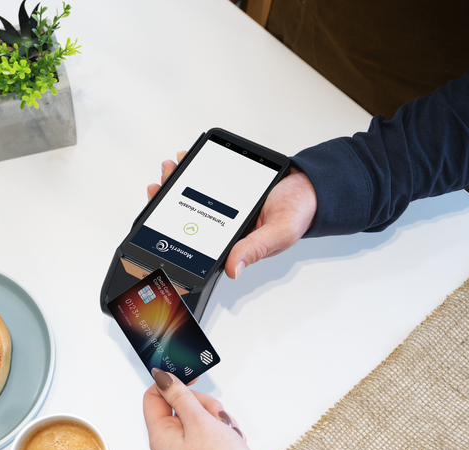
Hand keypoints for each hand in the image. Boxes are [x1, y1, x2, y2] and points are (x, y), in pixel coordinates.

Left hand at [143, 368, 281, 449]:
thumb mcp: (199, 421)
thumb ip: (180, 395)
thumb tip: (161, 377)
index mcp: (161, 435)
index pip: (154, 397)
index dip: (171, 384)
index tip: (191, 380)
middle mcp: (172, 443)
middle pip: (180, 404)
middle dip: (203, 404)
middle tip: (213, 415)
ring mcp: (190, 449)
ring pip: (200, 415)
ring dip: (217, 417)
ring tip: (227, 432)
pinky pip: (213, 429)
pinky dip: (225, 430)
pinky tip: (233, 440)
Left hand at [147, 156, 317, 279]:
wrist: (309, 187)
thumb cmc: (297, 212)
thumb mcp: (279, 233)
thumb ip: (255, 248)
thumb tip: (233, 268)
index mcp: (231, 241)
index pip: (197, 242)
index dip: (175, 233)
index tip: (160, 220)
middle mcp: (224, 224)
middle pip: (188, 216)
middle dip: (170, 202)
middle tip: (158, 186)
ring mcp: (223, 205)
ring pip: (193, 196)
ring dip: (178, 183)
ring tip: (169, 169)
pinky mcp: (226, 188)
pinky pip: (205, 180)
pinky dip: (193, 170)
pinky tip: (184, 161)